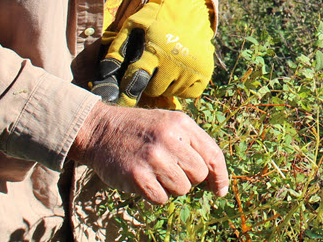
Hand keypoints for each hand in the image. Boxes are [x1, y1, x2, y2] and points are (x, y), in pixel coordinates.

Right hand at [69, 101, 228, 204]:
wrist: (101, 131)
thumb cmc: (140, 130)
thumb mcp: (169, 124)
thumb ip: (193, 144)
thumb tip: (215, 180)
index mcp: (181, 124)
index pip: (213, 155)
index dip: (220, 176)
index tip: (219, 190)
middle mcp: (169, 139)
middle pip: (199, 175)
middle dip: (188, 177)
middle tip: (170, 168)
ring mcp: (153, 158)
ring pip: (182, 189)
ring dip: (170, 186)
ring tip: (155, 171)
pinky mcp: (138, 176)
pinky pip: (161, 198)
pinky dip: (154, 194)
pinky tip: (144, 179)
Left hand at [91, 0, 214, 106]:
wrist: (190, 9)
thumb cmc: (157, 18)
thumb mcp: (133, 25)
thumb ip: (117, 48)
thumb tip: (105, 73)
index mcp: (156, 50)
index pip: (137, 80)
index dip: (128, 89)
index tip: (124, 92)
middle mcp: (175, 62)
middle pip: (154, 90)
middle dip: (150, 81)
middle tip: (152, 67)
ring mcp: (192, 70)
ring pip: (170, 93)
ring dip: (165, 84)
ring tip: (166, 66)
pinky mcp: (204, 75)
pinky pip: (188, 94)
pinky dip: (181, 87)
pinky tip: (179, 71)